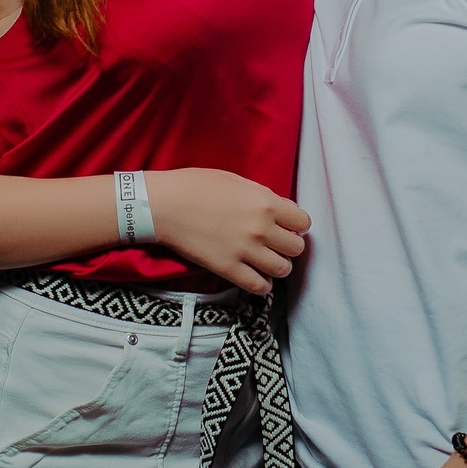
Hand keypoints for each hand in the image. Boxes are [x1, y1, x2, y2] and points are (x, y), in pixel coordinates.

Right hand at [142, 168, 308, 295]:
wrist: (163, 205)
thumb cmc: (194, 186)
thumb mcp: (235, 180)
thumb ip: (261, 196)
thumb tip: (278, 210)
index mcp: (265, 202)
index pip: (303, 222)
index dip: (296, 225)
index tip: (286, 227)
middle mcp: (260, 227)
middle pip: (296, 248)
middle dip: (289, 246)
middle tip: (275, 245)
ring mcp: (245, 250)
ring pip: (282, 269)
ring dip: (278, 266)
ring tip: (266, 262)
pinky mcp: (228, 268)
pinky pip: (259, 286)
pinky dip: (262, 284)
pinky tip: (256, 277)